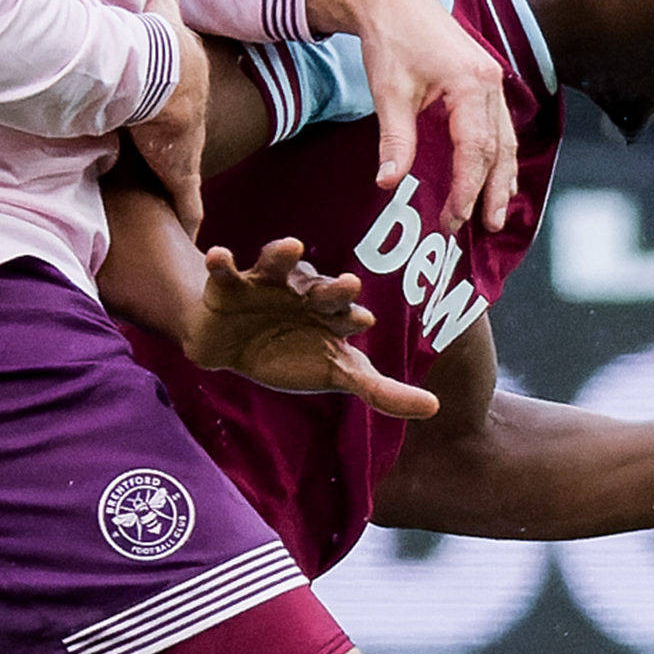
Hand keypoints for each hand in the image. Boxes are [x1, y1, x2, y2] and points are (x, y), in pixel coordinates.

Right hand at [123, 0, 206, 240]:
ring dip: (181, 188)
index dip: (177, 104)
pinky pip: (186, 204)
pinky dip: (187, 218)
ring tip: (179, 211)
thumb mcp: (162, 10)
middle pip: (187, 135)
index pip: (183, 96)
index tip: (173, 111)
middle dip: (180, 147)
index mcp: (187, 82)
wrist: (156, 71)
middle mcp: (192, 116)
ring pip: (186, 173)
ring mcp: (187, 148)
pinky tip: (191, 235)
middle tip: (172, 158)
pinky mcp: (180, 173)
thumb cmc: (153, 39)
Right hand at [184, 238, 440, 420]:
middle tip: (350, 285)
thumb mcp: (338, 373)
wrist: (233, 348)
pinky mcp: (229, 285)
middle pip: (322, 286)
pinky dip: (222, 262)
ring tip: (293, 246)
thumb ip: (382, 391)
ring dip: (284, 255)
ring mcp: (267, 284)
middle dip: (334, 287)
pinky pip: (225, 271)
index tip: (362, 320)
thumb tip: (434, 406)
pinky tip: (218, 255)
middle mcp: (303, 292)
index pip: (348, 313)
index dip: (354, 316)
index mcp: (332, 312)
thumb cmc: (292, 355)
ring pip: (278, 265)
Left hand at [311, 0, 515, 234]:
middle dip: (493, 191)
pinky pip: (500, 126)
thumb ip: (395, 140)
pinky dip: (500, 155)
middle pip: (500, 148)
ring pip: (506, 139)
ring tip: (497, 212)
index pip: (476, 149)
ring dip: (502, 177)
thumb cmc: (390, 40)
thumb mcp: (388, 92)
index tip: (454, 218)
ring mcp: (491, 81)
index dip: (468, 188)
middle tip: (487, 227)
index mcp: (470, 83)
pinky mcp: (484, 81)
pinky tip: (497, 176)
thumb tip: (388, 183)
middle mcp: (490, 83)